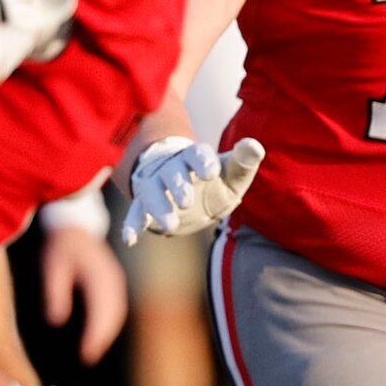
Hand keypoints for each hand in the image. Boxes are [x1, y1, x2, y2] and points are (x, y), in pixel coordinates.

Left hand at [41, 224, 128, 363]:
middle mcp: (112, 280)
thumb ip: (55, 294)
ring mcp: (116, 281)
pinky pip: (116, 307)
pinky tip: (98, 333)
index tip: (85, 354)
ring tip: (92, 351)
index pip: (100, 312)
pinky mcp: (114, 283)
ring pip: (117, 313)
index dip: (94, 335)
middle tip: (87, 359)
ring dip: (107, 333)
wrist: (75, 225)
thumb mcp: (52, 268)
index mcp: (98, 277)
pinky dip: (109, 323)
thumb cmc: (61, 247)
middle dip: (102, 338)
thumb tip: (56, 322)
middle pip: (113, 315)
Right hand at [122, 136, 264, 245]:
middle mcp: (171, 168)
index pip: (196, 153)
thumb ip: (243, 162)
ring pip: (152, 192)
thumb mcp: (233, 174)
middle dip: (177, 186)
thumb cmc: (216, 182)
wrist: (193, 193)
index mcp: (194, 157)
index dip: (202, 161)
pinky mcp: (145, 205)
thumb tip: (255, 146)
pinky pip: (135, 212)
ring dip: (158, 207)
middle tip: (187, 201)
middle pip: (171, 172)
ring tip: (170, 226)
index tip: (211, 173)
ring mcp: (156, 186)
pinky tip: (130, 239)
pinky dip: (132, 224)